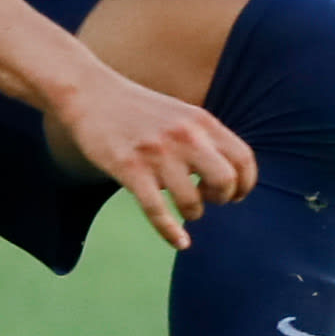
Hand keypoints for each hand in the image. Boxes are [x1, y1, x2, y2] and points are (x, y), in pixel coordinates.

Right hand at [50, 68, 255, 251]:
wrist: (89, 93)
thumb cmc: (136, 109)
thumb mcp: (180, 113)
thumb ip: (204, 137)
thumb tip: (228, 173)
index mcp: (200, 121)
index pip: (243, 159)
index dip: (245, 184)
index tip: (234, 195)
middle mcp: (184, 136)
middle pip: (226, 181)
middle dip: (222, 198)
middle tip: (208, 198)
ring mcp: (157, 153)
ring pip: (192, 201)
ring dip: (193, 213)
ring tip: (184, 208)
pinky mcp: (129, 168)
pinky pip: (157, 211)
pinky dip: (171, 233)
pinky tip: (179, 242)